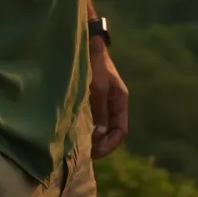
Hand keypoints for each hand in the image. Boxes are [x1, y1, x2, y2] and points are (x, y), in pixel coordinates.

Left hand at [89, 40, 128, 158]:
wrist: (87, 43)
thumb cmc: (94, 64)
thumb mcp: (99, 87)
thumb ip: (100, 111)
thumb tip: (99, 136)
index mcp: (120, 101)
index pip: (121, 131)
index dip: (110, 145)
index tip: (95, 152)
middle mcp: (113, 104)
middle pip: (112, 132)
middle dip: (101, 144)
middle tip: (85, 152)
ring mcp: (103, 101)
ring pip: (101, 126)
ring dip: (93, 137)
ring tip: (80, 145)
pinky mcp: (91, 97)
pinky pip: (92, 118)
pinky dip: (87, 127)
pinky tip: (76, 131)